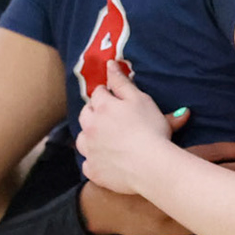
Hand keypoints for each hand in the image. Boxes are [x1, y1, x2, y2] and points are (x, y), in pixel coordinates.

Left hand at [76, 61, 179, 196]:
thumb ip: (122, 82)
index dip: (107, 93)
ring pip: (82, 139)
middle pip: (86, 114)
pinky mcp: (92, 171)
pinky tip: (108, 161)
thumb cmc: (151, 130)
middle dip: (95, 113)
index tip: (116, 98)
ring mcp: (89, 150)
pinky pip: (88, 163)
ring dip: (90, 136)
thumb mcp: (141, 99)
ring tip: (106, 139)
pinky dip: (95, 161)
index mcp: (102, 107)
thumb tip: (110, 64)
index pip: (98, 93)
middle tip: (111, 117)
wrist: (151, 166)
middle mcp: (90, 127)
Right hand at [79, 109, 234, 234]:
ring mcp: (179, 210)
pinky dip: (224, 222)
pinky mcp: (176, 228)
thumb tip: (186, 114)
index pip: (213, 155)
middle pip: (223, 177)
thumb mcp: (140, 147)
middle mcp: (180, 187)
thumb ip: (163, 129)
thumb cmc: (122, 173)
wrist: (101, 208)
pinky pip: (204, 225)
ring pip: (218, 202)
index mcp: (174, 165)